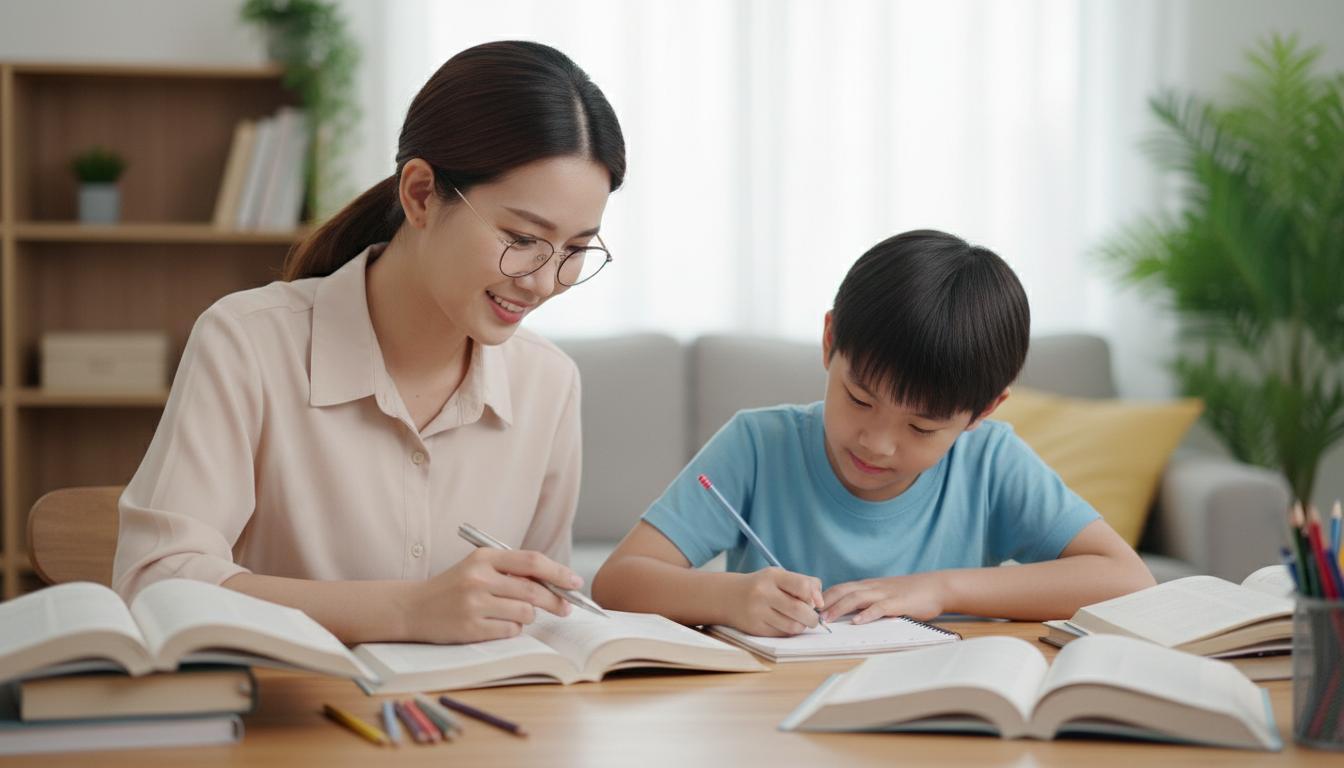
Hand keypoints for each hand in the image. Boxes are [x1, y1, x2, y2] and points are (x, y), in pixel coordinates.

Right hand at [406, 549, 581, 643]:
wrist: (413, 608)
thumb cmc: (454, 587)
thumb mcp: (479, 568)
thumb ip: (512, 571)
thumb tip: (556, 583)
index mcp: (484, 558)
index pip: (532, 562)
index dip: (558, 572)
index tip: (575, 582)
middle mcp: (479, 578)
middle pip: (533, 590)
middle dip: (556, 600)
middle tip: (566, 607)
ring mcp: (474, 604)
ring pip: (524, 613)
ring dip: (527, 616)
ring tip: (513, 613)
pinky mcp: (471, 628)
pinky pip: (510, 631)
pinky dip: (512, 630)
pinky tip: (497, 624)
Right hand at [724, 567, 823, 636]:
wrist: (727, 597)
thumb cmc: (762, 586)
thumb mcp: (779, 576)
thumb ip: (804, 583)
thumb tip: (820, 603)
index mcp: (772, 576)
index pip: (803, 586)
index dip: (814, 597)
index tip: (815, 602)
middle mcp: (763, 593)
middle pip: (800, 610)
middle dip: (812, 617)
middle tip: (811, 617)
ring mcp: (758, 612)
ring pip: (793, 626)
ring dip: (801, 626)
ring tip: (797, 620)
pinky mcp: (755, 629)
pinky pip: (782, 634)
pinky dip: (788, 632)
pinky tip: (784, 624)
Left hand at [821, 572, 946, 623]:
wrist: (936, 587)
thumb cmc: (909, 593)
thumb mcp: (884, 594)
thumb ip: (867, 601)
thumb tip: (847, 614)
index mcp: (867, 586)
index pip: (839, 588)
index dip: (823, 597)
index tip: (808, 607)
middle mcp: (872, 587)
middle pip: (842, 591)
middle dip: (824, 602)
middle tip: (809, 614)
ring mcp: (884, 594)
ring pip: (856, 598)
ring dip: (839, 608)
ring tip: (826, 619)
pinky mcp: (898, 603)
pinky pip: (879, 608)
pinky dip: (866, 614)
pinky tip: (857, 622)